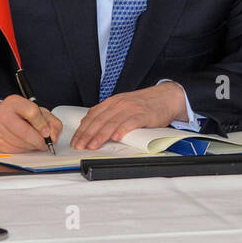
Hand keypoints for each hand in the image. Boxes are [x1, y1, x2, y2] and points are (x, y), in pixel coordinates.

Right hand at [0, 95, 61, 151]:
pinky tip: (24, 145)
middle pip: (25, 132)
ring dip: (32, 147)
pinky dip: (23, 150)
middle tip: (44, 144)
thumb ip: (50, 121)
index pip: (32, 112)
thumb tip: (53, 136)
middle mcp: (2, 113)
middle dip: (38, 141)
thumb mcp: (36, 111)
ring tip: (34, 143)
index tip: (47, 133)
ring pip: (20, 143)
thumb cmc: (16, 115)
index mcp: (15, 102)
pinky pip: (14, 150)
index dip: (42, 125)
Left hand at [71, 82, 187, 149]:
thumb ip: (108, 114)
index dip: (82, 129)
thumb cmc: (143, 104)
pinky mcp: (144, 115)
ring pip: (112, 122)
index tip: (76, 140)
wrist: (165, 97)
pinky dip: (122, 130)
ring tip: (93, 145)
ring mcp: (131, 108)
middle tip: (80, 146)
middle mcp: (120, 104)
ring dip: (101, 135)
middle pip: (100, 120)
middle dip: (87, 134)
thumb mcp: (122, 105)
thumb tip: (91, 127)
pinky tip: (116, 137)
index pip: (93, 115)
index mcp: (112, 102)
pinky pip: (131, 122)